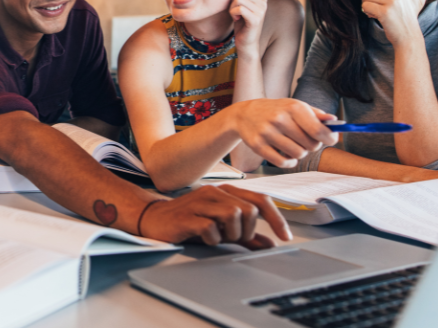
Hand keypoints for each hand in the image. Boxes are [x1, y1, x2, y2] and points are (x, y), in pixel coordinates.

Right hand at [140, 184, 291, 247]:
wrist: (153, 219)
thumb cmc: (189, 221)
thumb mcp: (221, 227)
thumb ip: (245, 235)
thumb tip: (269, 245)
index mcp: (225, 191)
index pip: (260, 200)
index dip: (276, 218)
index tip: (284, 237)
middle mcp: (214, 192)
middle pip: (249, 210)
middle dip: (247, 231)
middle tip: (235, 239)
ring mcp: (200, 202)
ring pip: (234, 216)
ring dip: (231, 234)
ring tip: (218, 237)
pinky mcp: (187, 216)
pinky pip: (211, 229)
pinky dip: (212, 239)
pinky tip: (204, 238)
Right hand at [229, 99, 338, 167]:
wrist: (244, 114)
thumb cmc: (275, 110)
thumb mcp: (294, 106)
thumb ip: (316, 114)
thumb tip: (335, 121)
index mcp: (292, 107)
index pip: (318, 130)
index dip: (329, 138)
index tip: (331, 139)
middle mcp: (279, 119)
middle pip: (311, 145)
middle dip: (313, 145)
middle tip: (307, 141)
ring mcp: (267, 133)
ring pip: (298, 155)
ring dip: (300, 153)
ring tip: (294, 146)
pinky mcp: (258, 146)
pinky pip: (282, 163)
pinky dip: (289, 162)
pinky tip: (287, 156)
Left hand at [230, 0, 267, 58]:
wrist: (246, 43)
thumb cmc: (241, 22)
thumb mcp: (241, 4)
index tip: (238, 6)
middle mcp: (264, 2)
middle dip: (232, 1)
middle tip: (236, 12)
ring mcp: (261, 10)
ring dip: (232, 8)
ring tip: (237, 16)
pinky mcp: (256, 19)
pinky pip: (239, 8)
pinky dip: (233, 14)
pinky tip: (237, 20)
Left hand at [360, 0, 437, 44]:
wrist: (409, 35)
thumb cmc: (410, 17)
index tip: (383, 5)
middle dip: (369, 0)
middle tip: (377, 9)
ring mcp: (390, 1)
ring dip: (367, 6)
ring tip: (376, 12)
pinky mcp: (384, 12)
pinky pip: (365, 6)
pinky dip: (367, 12)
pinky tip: (375, 16)